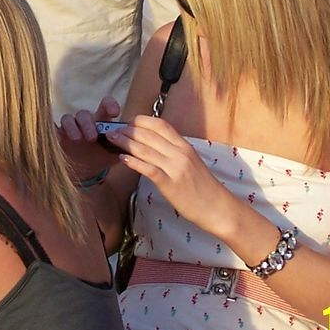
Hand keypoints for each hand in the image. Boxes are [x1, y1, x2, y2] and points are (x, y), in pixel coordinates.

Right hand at [57, 96, 123, 176]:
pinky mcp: (57, 136)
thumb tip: (137, 146)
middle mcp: (84, 121)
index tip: (115, 113)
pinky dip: (52, 130)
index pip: (105, 105)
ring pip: (67, 118)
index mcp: (101, 121)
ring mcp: (69, 128)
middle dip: (88, 124)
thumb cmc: (102, 157)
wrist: (86, 171)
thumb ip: (125, 148)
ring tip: (77, 139)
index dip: (109, 105)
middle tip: (93, 137)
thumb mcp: (115, 153)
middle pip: (84, 114)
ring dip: (72, 127)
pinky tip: (56, 137)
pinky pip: (52, 129)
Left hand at [113, 115, 238, 237]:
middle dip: (128, 130)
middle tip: (112, 129)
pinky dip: (134, 162)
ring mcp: (176, 168)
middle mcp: (180, 153)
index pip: (161, 125)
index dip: (141, 121)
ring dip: (125, 142)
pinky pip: (149, 169)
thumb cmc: (204, 188)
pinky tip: (122, 159)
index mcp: (185, 146)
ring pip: (146, 149)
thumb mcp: (192, 163)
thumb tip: (155, 145)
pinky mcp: (171, 185)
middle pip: (149, 135)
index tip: (127, 122)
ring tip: (110, 139)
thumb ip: (175, 152)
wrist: (219, 208)